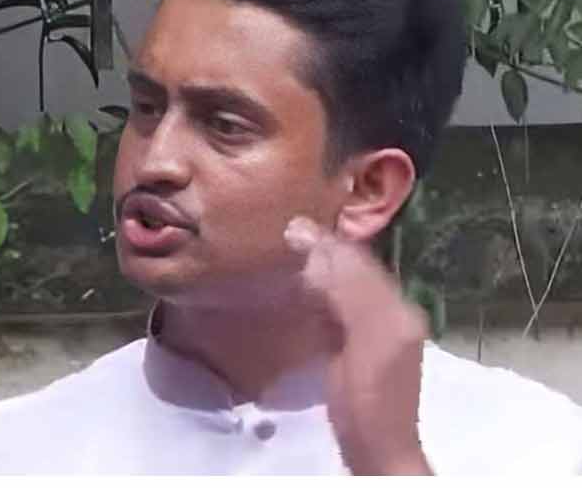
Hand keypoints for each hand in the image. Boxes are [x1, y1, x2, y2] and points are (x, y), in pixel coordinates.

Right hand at [284, 217, 432, 475]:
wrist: (377, 450)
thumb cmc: (368, 397)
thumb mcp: (363, 336)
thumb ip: (346, 290)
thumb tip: (314, 244)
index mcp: (394, 306)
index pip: (358, 261)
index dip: (327, 242)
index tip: (290, 226)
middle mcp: (392, 312)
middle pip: (354, 270)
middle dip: (322, 252)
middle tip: (283, 236)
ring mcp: (377, 332)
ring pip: (345, 288)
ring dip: (318, 271)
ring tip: (286, 257)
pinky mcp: (358, 351)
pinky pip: (339, 310)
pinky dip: (318, 296)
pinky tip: (299, 296)